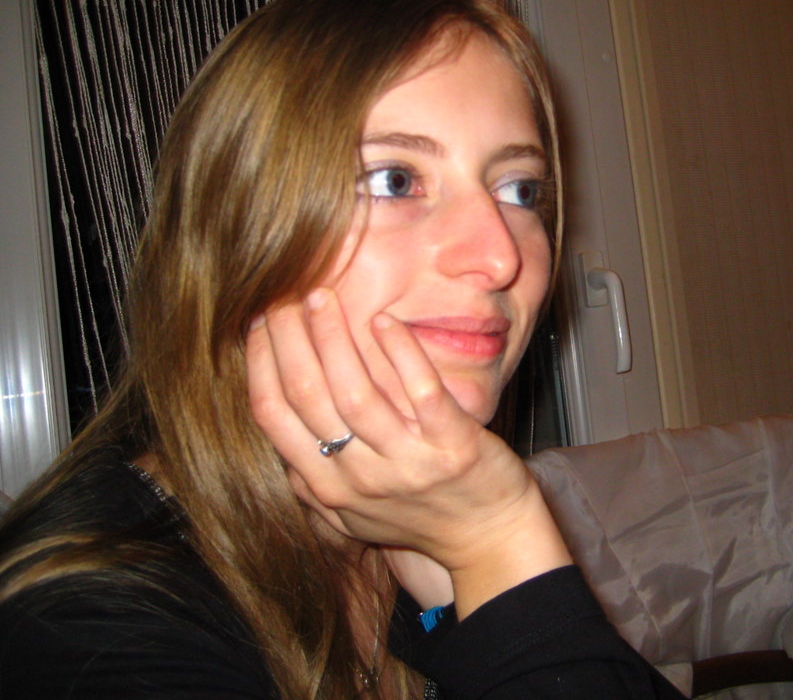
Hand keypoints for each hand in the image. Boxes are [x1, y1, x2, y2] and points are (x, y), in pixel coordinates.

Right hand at [246, 288, 570, 614]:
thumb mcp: (353, 511)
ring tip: (323, 297)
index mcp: (327, 488)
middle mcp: (360, 479)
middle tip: (287, 294)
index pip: (274, 416)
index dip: (261, 361)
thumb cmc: (420, 515)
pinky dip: (400, 352)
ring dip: (334, 338)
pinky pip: (421, 391)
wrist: (490, 538)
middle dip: (290, 338)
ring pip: (355, 392)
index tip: (260, 319)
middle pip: (307, 397)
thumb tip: (276, 420)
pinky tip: (385, 320)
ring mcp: (408, 463)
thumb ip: (312, 475)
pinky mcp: (454, 447)